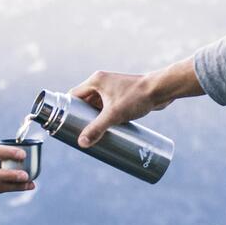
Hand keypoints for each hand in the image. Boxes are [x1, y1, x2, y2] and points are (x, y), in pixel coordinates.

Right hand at [70, 59, 201, 147]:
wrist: (161, 90)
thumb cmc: (137, 97)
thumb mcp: (114, 115)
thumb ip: (97, 129)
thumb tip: (82, 143)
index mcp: (95, 81)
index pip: (73, 95)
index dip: (67, 109)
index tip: (64, 124)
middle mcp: (102, 82)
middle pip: (85, 102)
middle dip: (81, 117)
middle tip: (78, 133)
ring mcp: (113, 88)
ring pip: (97, 105)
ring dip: (94, 118)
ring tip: (90, 134)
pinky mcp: (123, 95)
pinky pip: (109, 107)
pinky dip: (105, 116)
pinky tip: (106, 128)